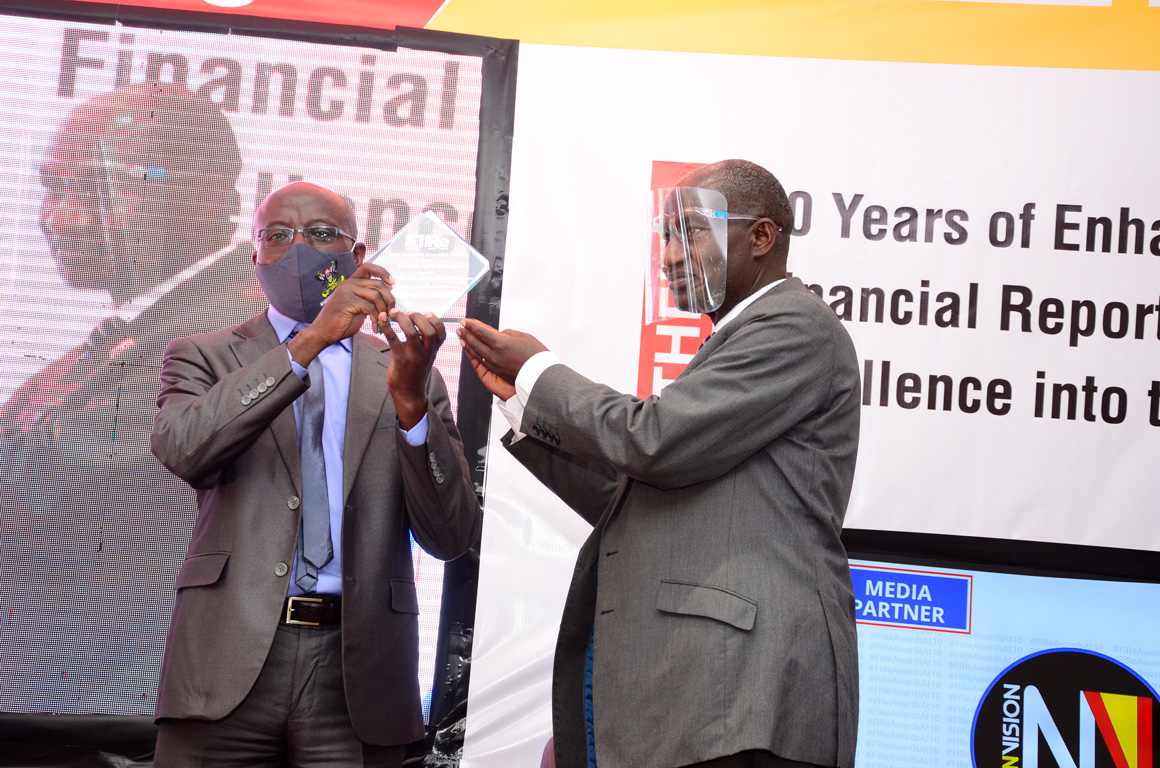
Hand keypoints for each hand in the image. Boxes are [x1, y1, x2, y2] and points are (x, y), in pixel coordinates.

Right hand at [288, 263, 395, 365]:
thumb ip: (370, 299)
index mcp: (351, 282)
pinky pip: (370, 307)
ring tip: (383, 322)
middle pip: (377, 284)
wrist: (323, 333)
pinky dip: (376, 318)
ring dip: (383, 310)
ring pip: (376, 295)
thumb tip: (389, 294)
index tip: (393, 283)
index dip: (383, 272)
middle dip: (389, 299)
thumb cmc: (341, 323)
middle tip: (391, 313)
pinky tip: (375, 328)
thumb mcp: (359, 308)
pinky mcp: (347, 301)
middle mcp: (348, 283)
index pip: (368, 267)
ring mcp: (346, 291)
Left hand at [381, 308, 445, 428]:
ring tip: (394, 312)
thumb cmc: (415, 371)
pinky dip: (387, 327)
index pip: (441, 331)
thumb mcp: (426, 356)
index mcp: (433, 350)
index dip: (435, 319)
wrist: (408, 393)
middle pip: (429, 330)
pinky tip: (383, 318)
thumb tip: (417, 319)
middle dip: (418, 316)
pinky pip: (394, 340)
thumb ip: (425, 341)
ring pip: (412, 333)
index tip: (426, 313)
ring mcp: (414, 357)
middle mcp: (426, 353)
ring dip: (402, 318)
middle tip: (407, 313)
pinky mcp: (400, 360)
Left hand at [457, 318, 547, 391]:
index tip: (465, 321)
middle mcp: (494, 355)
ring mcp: (494, 365)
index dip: (472, 325)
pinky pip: (481, 362)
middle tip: (460, 328)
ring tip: (461, 338)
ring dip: (467, 344)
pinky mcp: (496, 372)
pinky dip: (473, 355)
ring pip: (476, 353)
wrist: (541, 376)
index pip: (481, 332)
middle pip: (475, 342)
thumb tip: (498, 334)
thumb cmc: (536, 356)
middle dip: (466, 334)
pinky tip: (470, 351)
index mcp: (501, 343)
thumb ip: (507, 334)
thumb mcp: (523, 337)